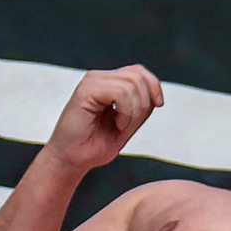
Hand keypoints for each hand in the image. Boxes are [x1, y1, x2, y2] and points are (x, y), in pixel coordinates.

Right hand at [45, 66, 163, 173]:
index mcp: (107, 83)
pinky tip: (117, 124)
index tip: (158, 105)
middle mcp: (99, 78)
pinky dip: (126, 111)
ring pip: (131, 83)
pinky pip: (120, 92)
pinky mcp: (86, 90)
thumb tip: (155, 93)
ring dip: (134, 110)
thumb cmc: (94, 146)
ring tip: (121, 126)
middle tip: (129, 124)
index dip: (154, 85)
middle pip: (138, 75)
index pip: (138, 71)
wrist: (71, 160)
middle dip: (144, 103)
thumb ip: (140, 107)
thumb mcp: (128, 124)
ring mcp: (91, 82)